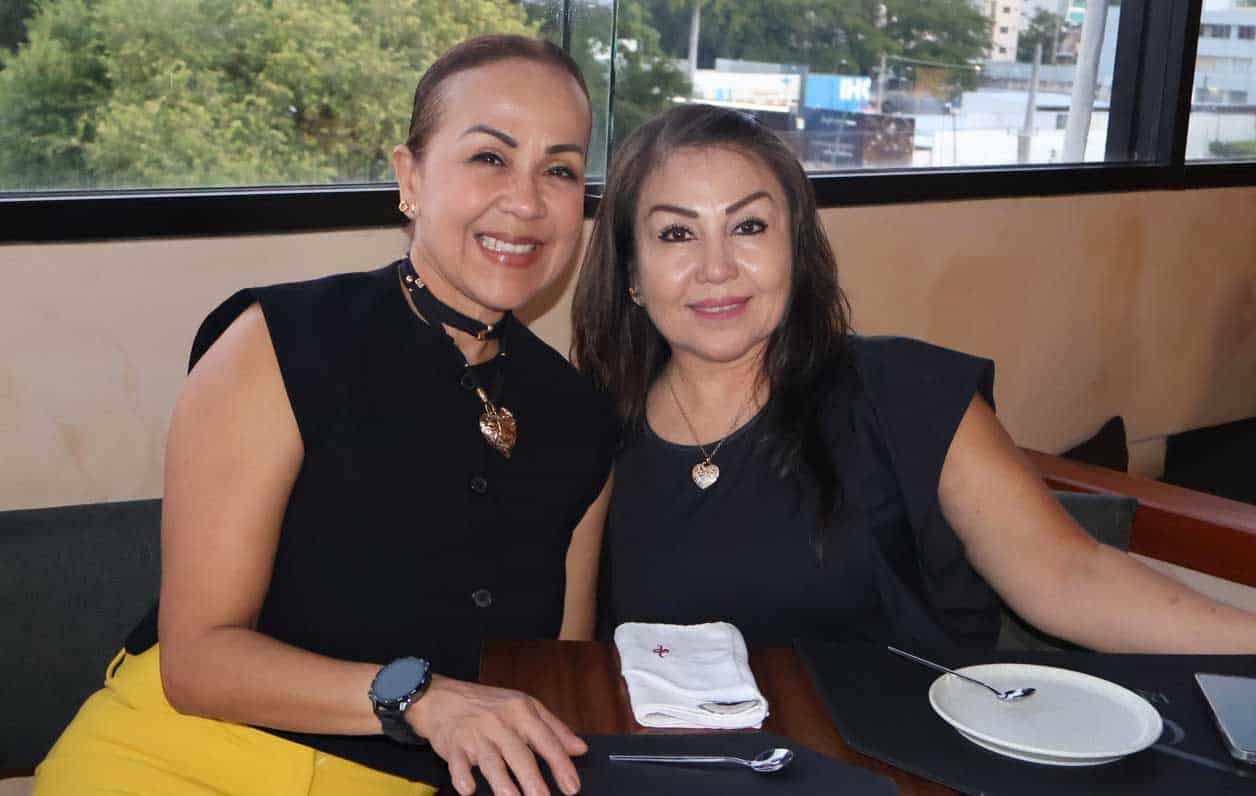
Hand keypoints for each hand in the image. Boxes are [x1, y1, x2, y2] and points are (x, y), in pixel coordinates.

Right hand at [408, 674, 586, 795]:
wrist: (442, 697)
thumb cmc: (487, 704)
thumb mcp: (525, 706)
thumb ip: (554, 728)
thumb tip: (579, 748)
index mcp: (521, 712)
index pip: (546, 740)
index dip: (560, 764)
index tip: (572, 786)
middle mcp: (500, 723)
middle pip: (519, 754)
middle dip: (532, 779)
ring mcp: (476, 735)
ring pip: (491, 761)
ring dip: (503, 783)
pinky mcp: (454, 746)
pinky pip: (458, 763)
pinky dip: (462, 776)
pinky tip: (468, 789)